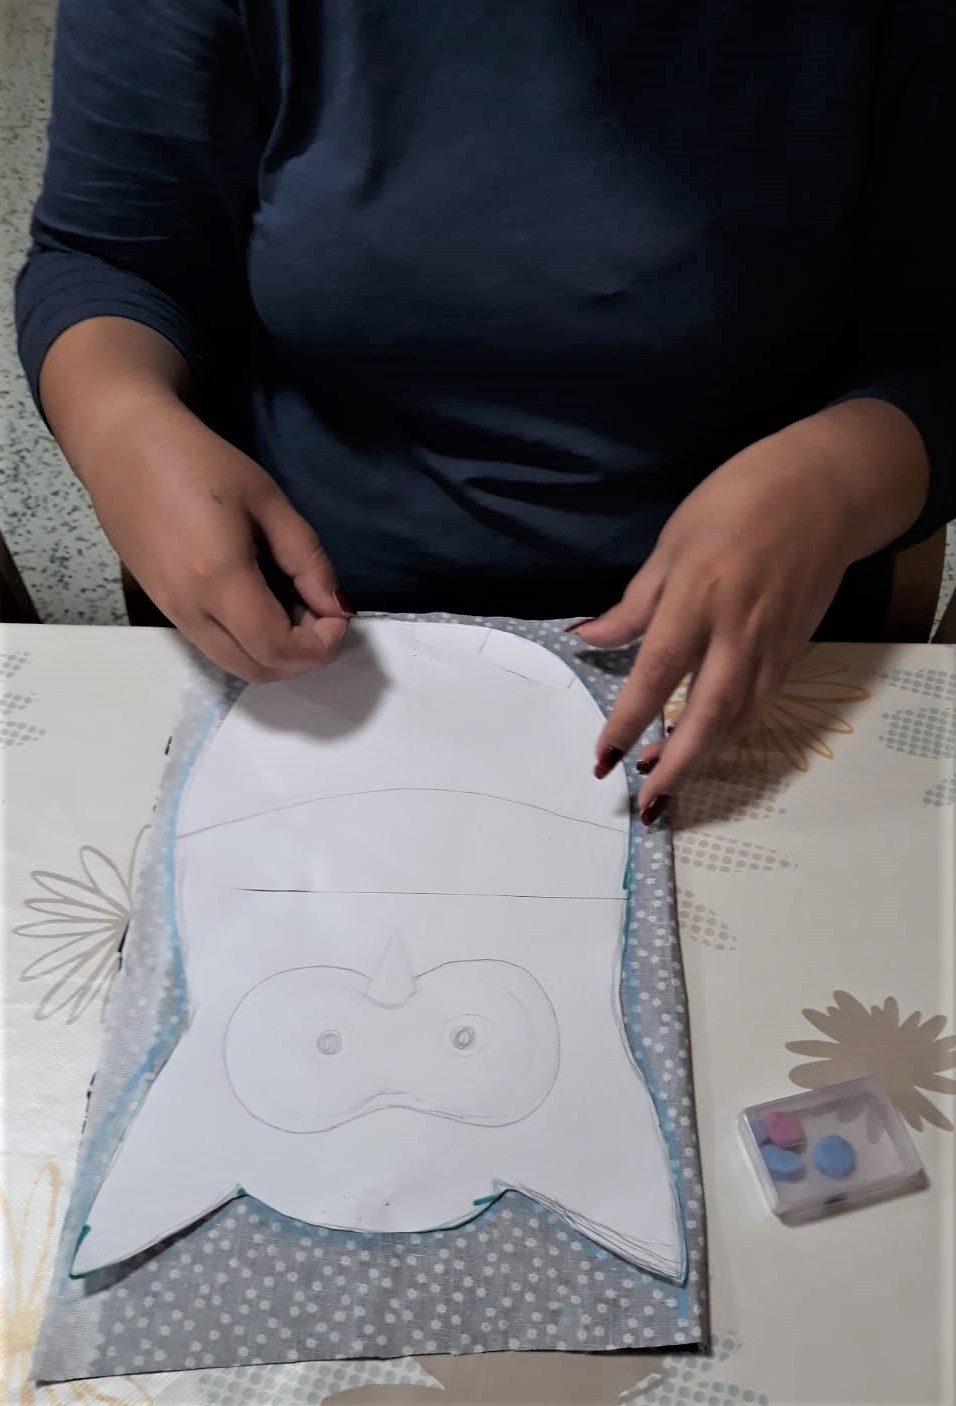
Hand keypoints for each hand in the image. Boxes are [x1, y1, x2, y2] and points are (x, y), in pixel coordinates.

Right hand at [84, 399, 349, 680]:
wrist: (121, 444)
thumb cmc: (198, 461)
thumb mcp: (268, 500)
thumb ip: (307, 559)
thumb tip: (335, 607)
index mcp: (218, 579)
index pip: (277, 648)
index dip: (319, 645)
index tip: (337, 614)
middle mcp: (189, 608)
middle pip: (255, 669)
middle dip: (301, 657)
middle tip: (320, 615)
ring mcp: (169, 611)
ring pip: (232, 663)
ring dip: (273, 652)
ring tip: (293, 606)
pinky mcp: (160, 605)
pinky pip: (212, 644)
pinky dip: (247, 640)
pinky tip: (260, 600)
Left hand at [572, 400, 928, 818]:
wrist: (824, 491)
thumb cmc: (736, 503)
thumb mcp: (672, 544)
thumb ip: (633, 603)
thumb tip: (586, 638)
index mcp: (697, 598)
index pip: (656, 673)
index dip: (629, 721)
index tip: (604, 758)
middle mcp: (736, 632)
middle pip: (707, 715)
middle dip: (676, 766)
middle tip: (646, 803)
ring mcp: (771, 646)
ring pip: (737, 719)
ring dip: (701, 758)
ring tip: (665, 782)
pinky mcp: (792, 651)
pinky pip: (758, 705)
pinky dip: (729, 734)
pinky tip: (704, 745)